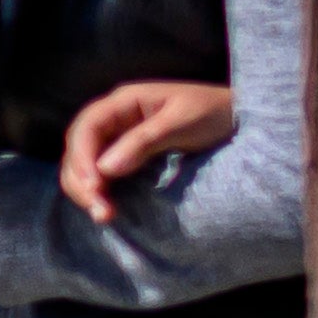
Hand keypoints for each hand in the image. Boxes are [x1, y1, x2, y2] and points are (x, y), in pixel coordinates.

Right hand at [53, 78, 235, 222]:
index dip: (82, 157)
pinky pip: (101, 174)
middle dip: (81, 179)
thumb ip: (144, 141)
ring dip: (86, 189)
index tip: (93, 185)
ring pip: (86, 164)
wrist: (238, 119)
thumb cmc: (215, 112)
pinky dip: (99, 191)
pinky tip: (106, 208)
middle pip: (79, 148)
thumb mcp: (183, 122)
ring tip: (102, 215)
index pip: (87, 128)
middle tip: (97, 209)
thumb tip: (105, 169)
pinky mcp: (126, 157)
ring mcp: (118, 138)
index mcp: (124, 101)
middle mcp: (114, 118)